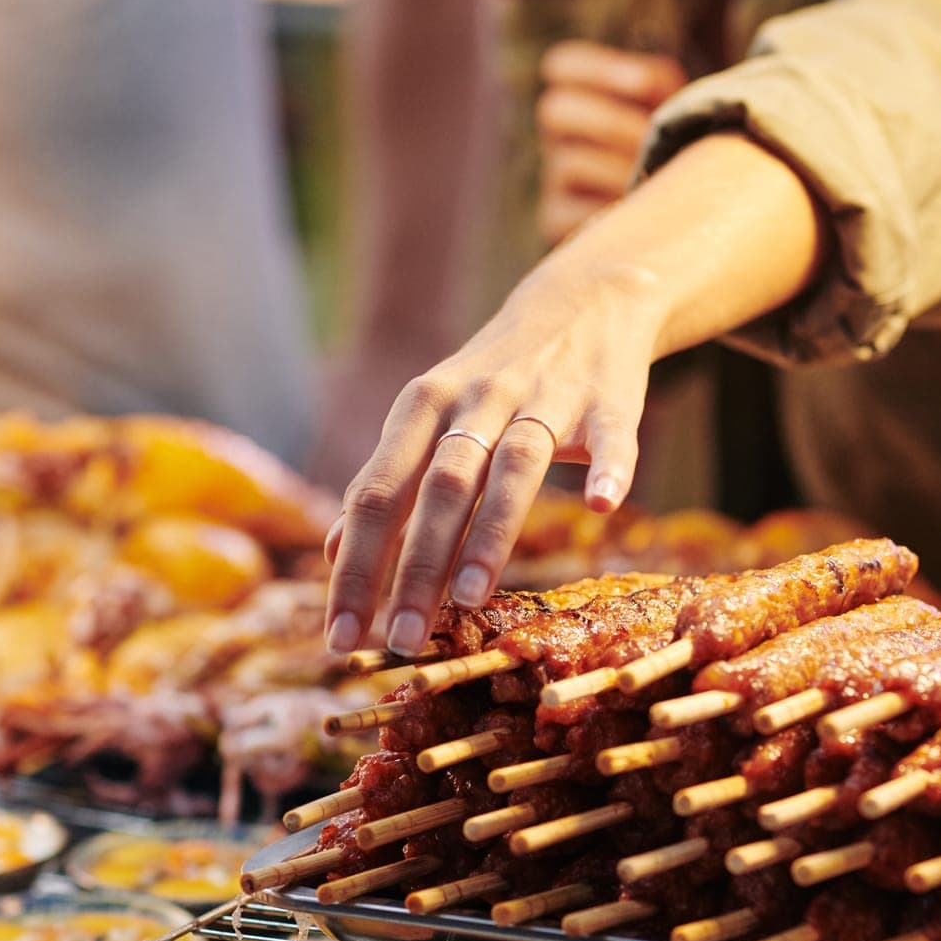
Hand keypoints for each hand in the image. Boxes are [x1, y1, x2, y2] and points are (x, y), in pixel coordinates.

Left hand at [323, 258, 662, 656]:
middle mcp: (476, 399)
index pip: (376, 495)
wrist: (584, 301)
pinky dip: (608, 469)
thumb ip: (386, 481)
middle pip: (439, 488)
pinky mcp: (608, 401)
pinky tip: (603, 506)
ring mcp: (544, 397)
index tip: (339, 637)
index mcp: (420, 408)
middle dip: (415, 567)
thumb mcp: (428, 419)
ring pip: (513, 466)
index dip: (355, 567)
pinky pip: (610, 438)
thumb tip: (331, 550)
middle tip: (401, 639)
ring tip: (468, 598)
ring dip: (489, 532)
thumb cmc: (493, 383)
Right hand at [536, 40, 686, 244]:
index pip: (562, 64)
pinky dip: (607, 207)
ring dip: (617, 168)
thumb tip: (662, 114)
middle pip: (556, 109)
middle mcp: (559, 132)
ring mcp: (554, 175)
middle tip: (653, 140)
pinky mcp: (554, 216)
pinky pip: (569, 210)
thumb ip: (661, 92)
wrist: (664, 208)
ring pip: (568, 163)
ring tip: (656, 176)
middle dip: (612, 123)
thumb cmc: (670, 144)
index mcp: (578, 94)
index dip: (597, 69)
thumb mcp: (666, 107)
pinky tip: (639, 206)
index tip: (644, 83)